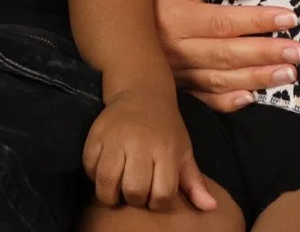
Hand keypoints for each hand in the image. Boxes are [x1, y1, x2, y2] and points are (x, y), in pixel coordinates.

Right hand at [82, 86, 217, 212]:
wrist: (142, 92)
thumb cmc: (166, 128)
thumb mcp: (184, 151)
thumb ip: (194, 182)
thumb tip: (211, 208)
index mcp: (166, 150)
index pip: (162, 194)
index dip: (158, 203)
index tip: (155, 196)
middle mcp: (141, 144)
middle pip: (133, 191)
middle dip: (134, 199)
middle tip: (134, 191)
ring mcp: (116, 139)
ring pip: (107, 183)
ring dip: (110, 193)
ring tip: (117, 188)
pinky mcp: (96, 135)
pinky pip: (89, 168)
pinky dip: (94, 176)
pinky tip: (104, 172)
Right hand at [152, 0, 299, 111]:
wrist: (120, 14)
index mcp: (178, 19)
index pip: (225, 22)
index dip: (259, 20)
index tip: (290, 18)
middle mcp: (177, 49)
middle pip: (228, 54)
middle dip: (267, 54)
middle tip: (299, 53)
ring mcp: (177, 72)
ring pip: (221, 79)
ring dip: (257, 78)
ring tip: (288, 74)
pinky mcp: (177, 87)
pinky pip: (205, 99)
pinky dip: (229, 102)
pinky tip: (252, 98)